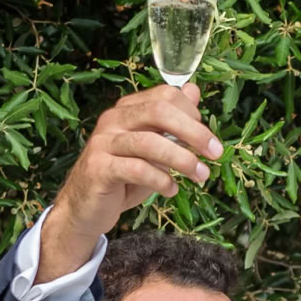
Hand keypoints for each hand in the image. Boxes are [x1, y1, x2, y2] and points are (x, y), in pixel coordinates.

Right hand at [37, 84, 223, 282]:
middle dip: (194, 132)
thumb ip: (170, 123)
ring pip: (150, 142)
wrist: (85, 208)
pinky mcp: (99, 168)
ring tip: (200, 176)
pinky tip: (172, 190)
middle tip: (215, 153)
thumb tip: (193, 91)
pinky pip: (138, 169)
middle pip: (159, 111)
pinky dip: (162, 181)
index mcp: (127, 110)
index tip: (208, 138)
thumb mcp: (152, 149)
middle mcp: (113, 120)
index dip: (192, 114)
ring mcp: (103, 143)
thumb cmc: (123, 178)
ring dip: (183, 160)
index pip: (165, 96)